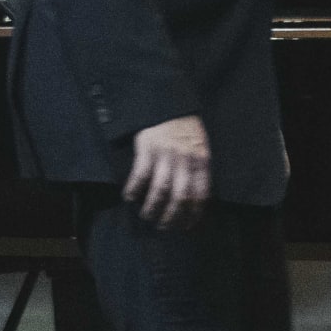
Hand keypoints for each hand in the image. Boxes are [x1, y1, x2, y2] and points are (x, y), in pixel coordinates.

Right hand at [124, 114, 210, 229]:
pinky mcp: (148, 147)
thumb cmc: (185, 129)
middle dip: (171, 217)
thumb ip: (198, 170)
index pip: (200, 194)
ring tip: (147, 215)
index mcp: (201, 160)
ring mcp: (166, 154)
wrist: (168, 104)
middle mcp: (185, 159)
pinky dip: (134, 189)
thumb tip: (197, 200)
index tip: (186, 225)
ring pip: (160, 189)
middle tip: (163, 226)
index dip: (193, 213)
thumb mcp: (200, 147)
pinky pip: (141, 174)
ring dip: (152, 207)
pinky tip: (129, 197)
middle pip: (180, 197)